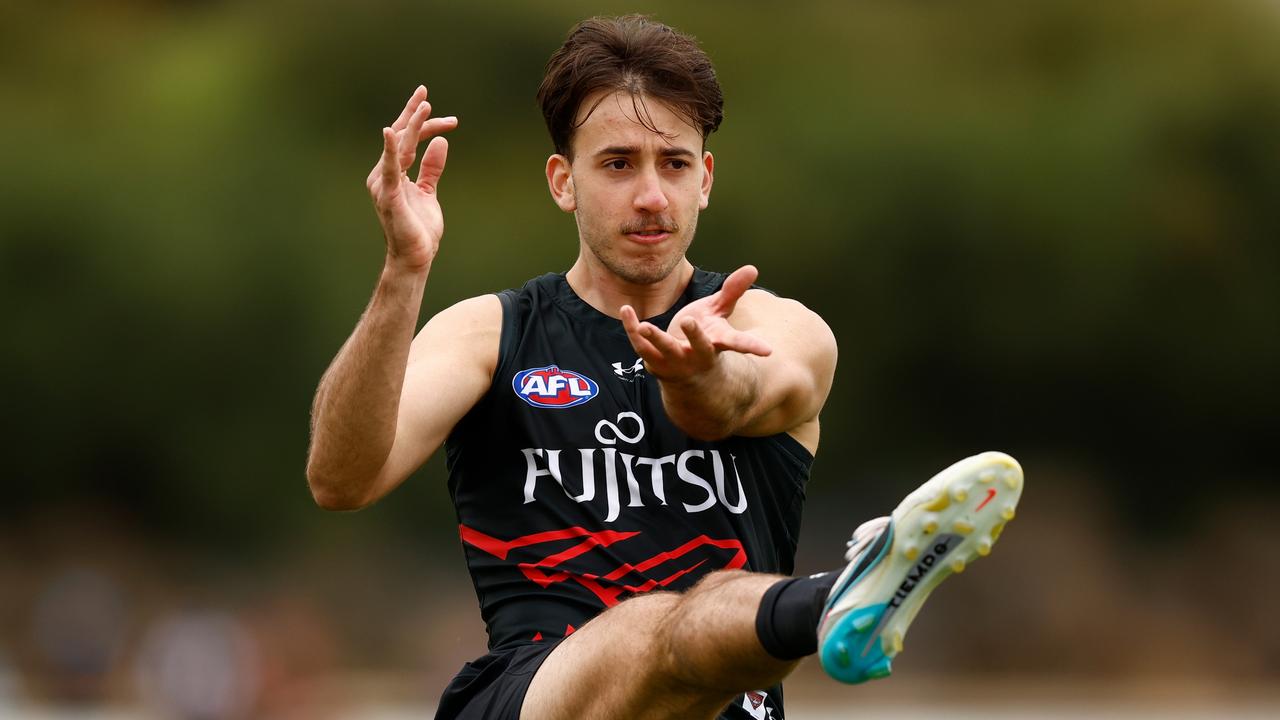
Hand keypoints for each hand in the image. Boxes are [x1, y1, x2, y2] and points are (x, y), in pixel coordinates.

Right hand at [365, 85, 458, 271]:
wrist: (415, 256)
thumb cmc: (419, 228)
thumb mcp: (429, 192)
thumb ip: (432, 168)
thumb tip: (440, 142)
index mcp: (393, 173)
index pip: (407, 140)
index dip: (423, 124)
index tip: (442, 112)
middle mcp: (384, 174)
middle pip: (401, 137)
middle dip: (415, 115)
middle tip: (426, 93)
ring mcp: (384, 183)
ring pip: (399, 147)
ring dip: (411, 125)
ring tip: (424, 105)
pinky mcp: (389, 195)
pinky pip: (390, 168)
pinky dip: (390, 149)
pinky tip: (391, 132)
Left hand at [620, 265, 773, 382]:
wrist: (685, 375)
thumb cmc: (706, 337)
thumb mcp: (719, 314)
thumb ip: (732, 291)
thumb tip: (753, 268)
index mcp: (716, 343)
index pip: (737, 344)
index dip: (752, 347)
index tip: (767, 351)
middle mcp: (697, 356)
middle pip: (698, 348)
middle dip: (694, 336)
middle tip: (690, 320)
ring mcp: (674, 361)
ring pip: (664, 350)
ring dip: (655, 338)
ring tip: (646, 325)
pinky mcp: (653, 361)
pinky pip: (640, 344)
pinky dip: (631, 327)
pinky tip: (626, 309)